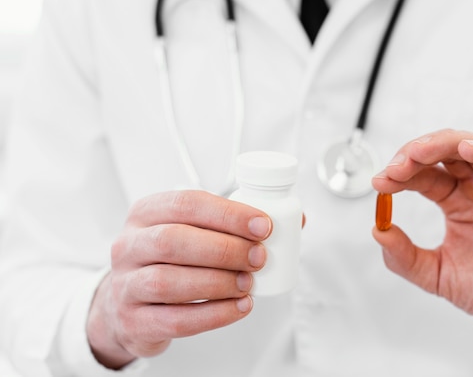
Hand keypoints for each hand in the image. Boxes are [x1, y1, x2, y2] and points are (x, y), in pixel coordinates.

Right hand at [87, 190, 270, 368]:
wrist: (129, 304)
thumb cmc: (171, 260)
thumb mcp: (191, 231)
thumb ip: (234, 224)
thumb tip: (295, 222)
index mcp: (146, 213)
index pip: (186, 203)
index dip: (228, 214)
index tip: (263, 225)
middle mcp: (129, 245)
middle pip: (173, 241)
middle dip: (224, 248)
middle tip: (259, 257)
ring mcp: (125, 284)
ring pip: (168, 281)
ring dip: (218, 282)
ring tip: (249, 283)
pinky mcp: (133, 321)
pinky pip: (174, 320)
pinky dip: (213, 314)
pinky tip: (238, 307)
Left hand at [372, 129, 472, 354]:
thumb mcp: (438, 275)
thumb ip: (405, 257)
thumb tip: (377, 230)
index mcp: (455, 200)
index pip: (423, 173)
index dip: (400, 173)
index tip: (380, 181)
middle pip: (444, 151)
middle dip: (415, 153)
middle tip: (395, 167)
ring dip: (444, 143)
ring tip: (418, 153)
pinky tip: (467, 149)